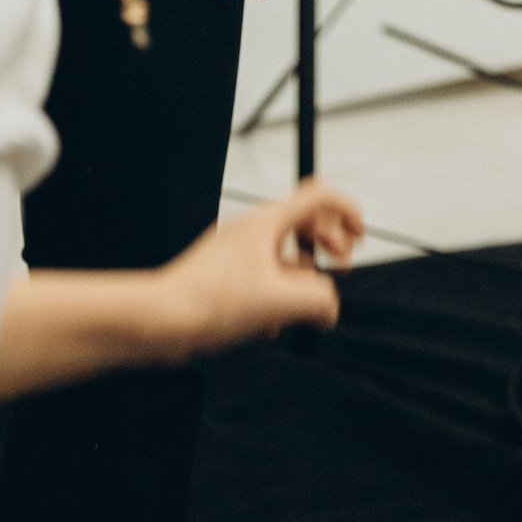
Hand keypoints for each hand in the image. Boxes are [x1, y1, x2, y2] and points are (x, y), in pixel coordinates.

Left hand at [155, 180, 361, 353]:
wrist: (161, 319)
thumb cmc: (209, 301)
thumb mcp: (279, 301)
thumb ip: (318, 300)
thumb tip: (331, 306)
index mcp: (268, 222)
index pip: (318, 196)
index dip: (346, 211)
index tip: (360, 235)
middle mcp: (253, 229)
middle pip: (304, 221)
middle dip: (328, 243)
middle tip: (341, 265)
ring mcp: (237, 251)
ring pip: (283, 253)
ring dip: (303, 275)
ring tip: (306, 304)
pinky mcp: (225, 276)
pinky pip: (263, 276)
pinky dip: (277, 295)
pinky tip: (271, 324)